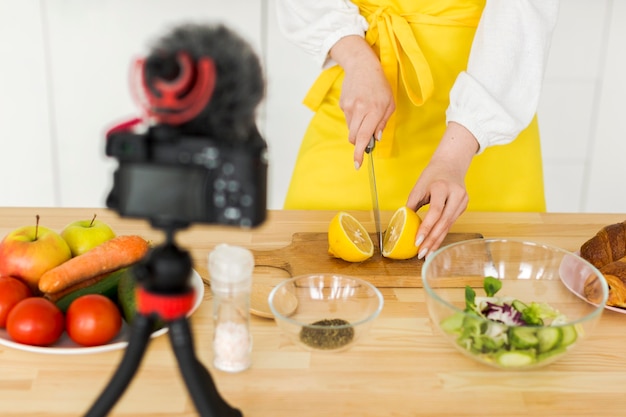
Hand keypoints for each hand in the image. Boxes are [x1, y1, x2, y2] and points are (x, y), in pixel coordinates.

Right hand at [329, 36, 394, 168]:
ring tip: (365, 115)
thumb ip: (383, 122)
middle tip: (366, 141)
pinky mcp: (342, 104)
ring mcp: (349, 107)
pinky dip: (354, 118)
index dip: (360, 152)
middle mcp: (360, 110)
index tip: (358, 164)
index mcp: (375, 110)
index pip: (364, 136)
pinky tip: (359, 105)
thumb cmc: (380, 85)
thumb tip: (376, 138)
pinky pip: (348, 119)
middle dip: (359, 143)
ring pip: (351, 129)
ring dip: (357, 129)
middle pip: (354, 137)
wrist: (362, 66)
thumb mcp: (390, 103)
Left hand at [406, 122, 478, 257]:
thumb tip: (403, 224)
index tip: (417, 241)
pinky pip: (451, 222)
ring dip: (437, 240)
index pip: (435, 211)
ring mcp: (462, 200)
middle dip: (432, 239)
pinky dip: (442, 233)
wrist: (450, 165)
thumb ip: (412, 205)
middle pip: (444, 222)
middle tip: (421, 253)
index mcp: (442, 187)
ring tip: (426, 252)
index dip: (426, 228)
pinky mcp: (464, 206)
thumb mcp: (419, 187)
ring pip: (449, 225)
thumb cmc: (432, 175)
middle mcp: (456, 194)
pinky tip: (434, 243)